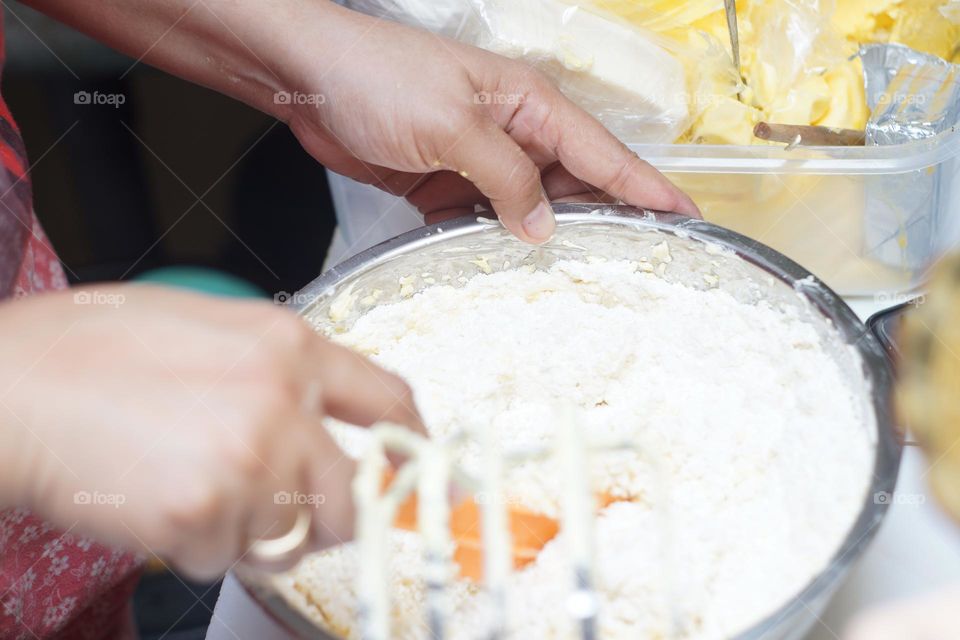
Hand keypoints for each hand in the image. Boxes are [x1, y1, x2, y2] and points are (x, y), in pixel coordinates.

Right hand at [0, 286, 421, 579]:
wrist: (11, 386)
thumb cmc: (91, 351)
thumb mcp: (206, 325)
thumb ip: (279, 369)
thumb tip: (327, 417)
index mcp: (287, 345)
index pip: (390, 400)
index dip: (412, 444)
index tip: (418, 470)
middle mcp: (282, 399)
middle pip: (353, 493)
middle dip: (328, 516)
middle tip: (286, 512)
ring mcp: (248, 458)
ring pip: (291, 536)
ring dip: (251, 531)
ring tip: (195, 490)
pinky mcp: (204, 512)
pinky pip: (228, 559)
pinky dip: (199, 547)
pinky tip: (159, 502)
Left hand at [21, 0, 696, 244]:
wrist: (310, 81)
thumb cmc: (380, 78)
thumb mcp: (454, 126)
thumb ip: (505, 179)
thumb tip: (544, 226)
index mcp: (532, 105)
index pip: (606, 155)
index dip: (648, 191)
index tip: (688, 221)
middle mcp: (515, 133)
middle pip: (576, 187)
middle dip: (606, 225)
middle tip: (639, 271)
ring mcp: (482, 160)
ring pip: (532, 208)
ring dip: (550, 241)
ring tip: (581, 283)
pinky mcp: (446, 184)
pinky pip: (485, 221)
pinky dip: (497, 244)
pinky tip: (509, 271)